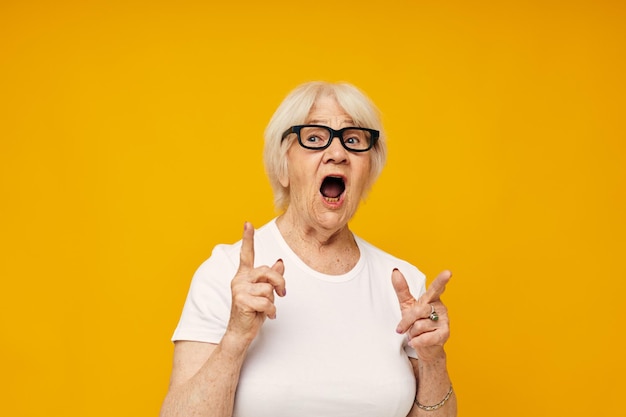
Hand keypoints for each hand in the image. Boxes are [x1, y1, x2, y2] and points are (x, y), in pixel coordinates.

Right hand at [227, 222, 285, 343]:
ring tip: (266, 309)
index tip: (248, 223)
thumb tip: (279, 263)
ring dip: (273, 301)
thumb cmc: (253, 312)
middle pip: (268, 271)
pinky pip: (266, 302)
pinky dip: (271, 311)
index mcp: (244, 275)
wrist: (240, 332)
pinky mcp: (241, 300)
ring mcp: (239, 289)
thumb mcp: (265, 293)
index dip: (248, 238)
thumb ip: (271, 278)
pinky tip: (268, 316)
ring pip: (268, 288)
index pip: (247, 254)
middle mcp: (239, 279)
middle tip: (283, 294)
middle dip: (280, 283)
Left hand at [392, 269, 451, 361]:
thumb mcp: (407, 305)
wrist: (423, 346)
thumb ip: (402, 289)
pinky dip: (417, 341)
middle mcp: (440, 307)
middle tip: (401, 329)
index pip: (436, 288)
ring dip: (413, 332)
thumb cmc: (416, 323)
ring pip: (420, 325)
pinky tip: (416, 342)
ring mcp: (444, 321)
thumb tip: (395, 272)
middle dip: (407, 321)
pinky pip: (425, 337)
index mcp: (432, 298)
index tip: (448, 273)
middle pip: (419, 310)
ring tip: (417, 334)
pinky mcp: (444, 334)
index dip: (441, 280)